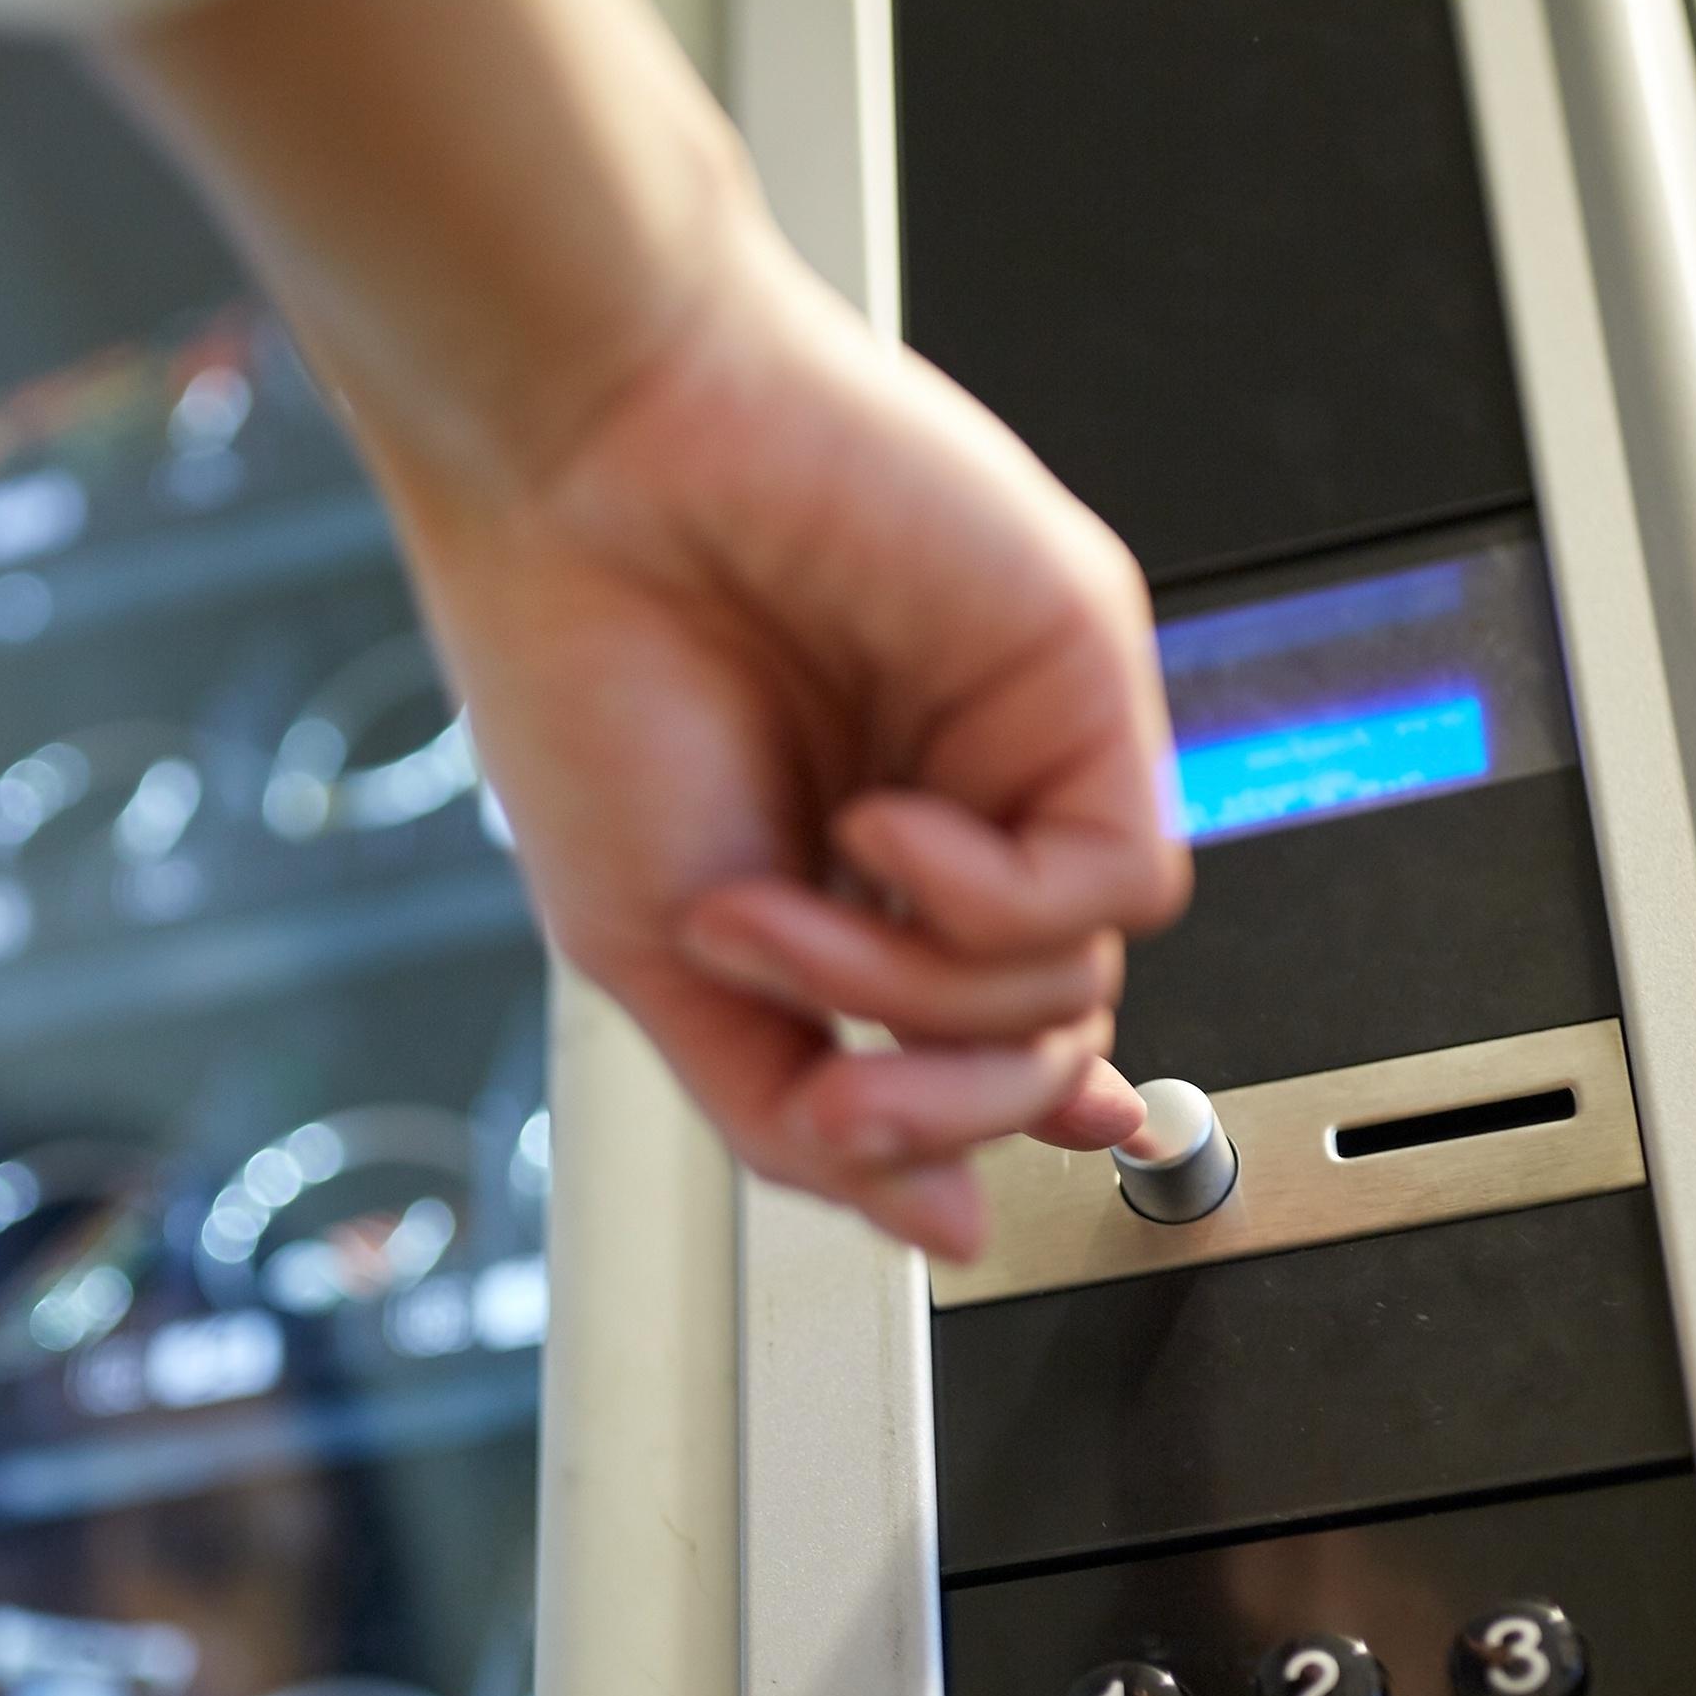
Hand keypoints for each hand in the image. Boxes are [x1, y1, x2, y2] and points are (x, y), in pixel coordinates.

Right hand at [109, 0, 1180, 1260]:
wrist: (579, 466)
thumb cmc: (581, 663)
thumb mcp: (656, 963)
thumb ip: (794, 1113)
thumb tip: (936, 1228)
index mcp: (853, 863)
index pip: (979, 1035)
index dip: (983, 1118)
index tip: (958, 1187)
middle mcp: (955, 804)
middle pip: (1038, 1046)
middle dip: (930, 1103)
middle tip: (825, 1078)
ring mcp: (1020, 743)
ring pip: (1078, 984)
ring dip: (912, 990)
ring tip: (778, 905)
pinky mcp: (1079, 672)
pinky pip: (1116, 876)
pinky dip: (987, 895)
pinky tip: (881, 826)